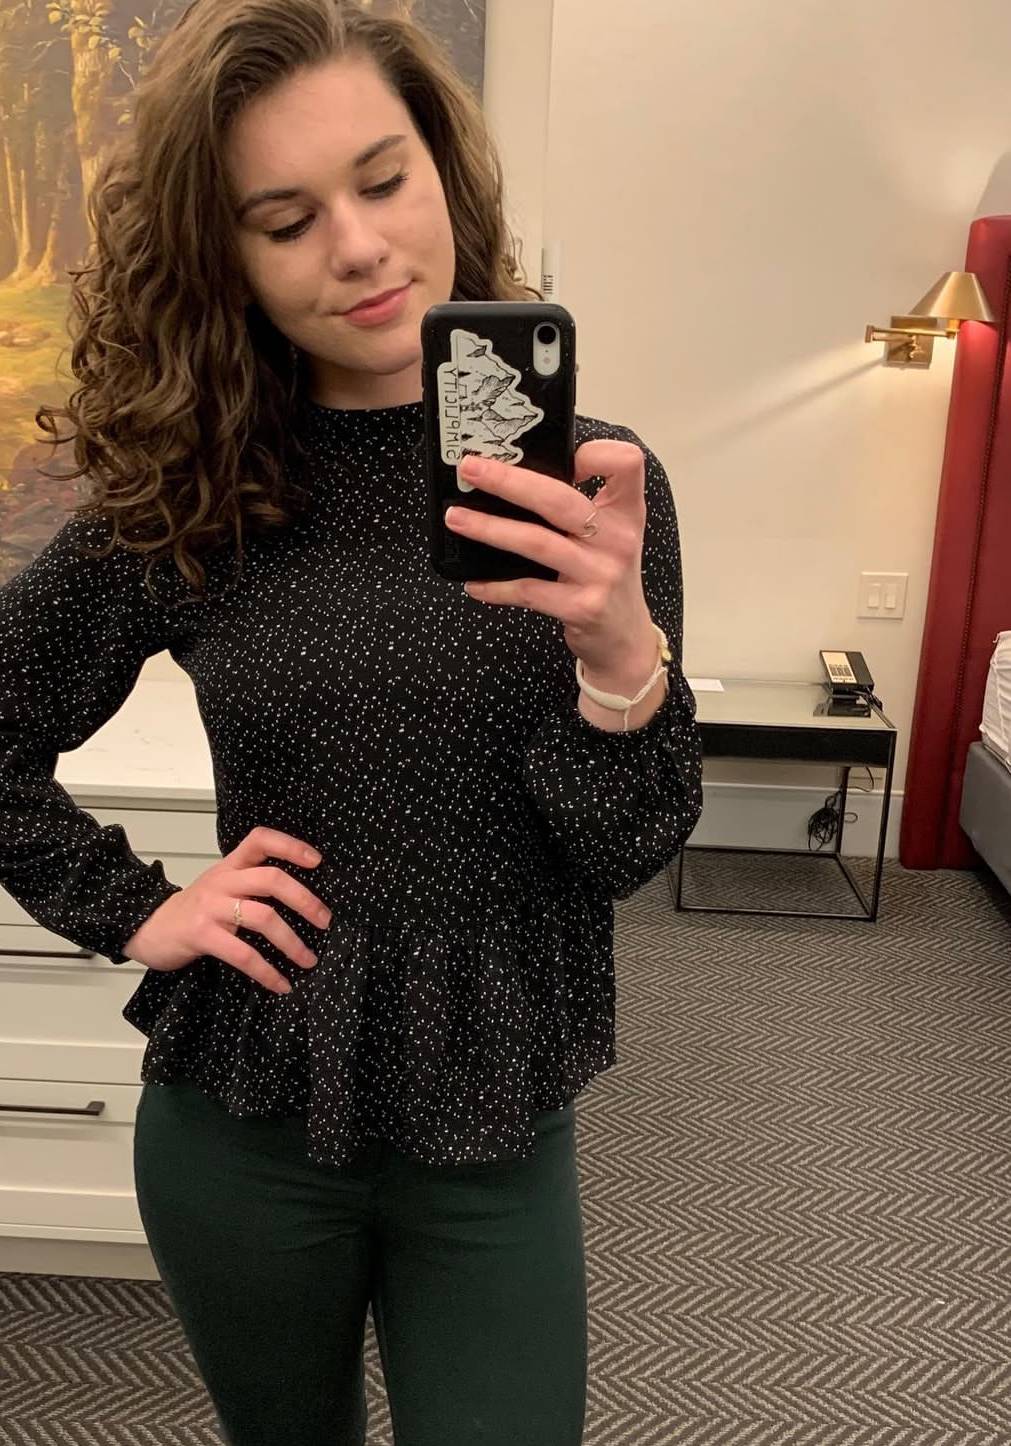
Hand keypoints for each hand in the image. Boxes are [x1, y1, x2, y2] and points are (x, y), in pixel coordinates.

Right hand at [122, 826, 332, 995]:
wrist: (147, 928)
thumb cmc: (192, 911)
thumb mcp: (220, 886)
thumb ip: (250, 884)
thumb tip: (301, 897)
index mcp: (230, 866)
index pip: (261, 839)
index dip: (291, 846)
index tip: (317, 861)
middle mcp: (222, 881)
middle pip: (272, 879)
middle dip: (305, 900)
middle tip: (326, 920)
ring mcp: (211, 907)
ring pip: (263, 917)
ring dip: (292, 942)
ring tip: (308, 959)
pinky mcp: (201, 935)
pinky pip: (243, 954)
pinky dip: (266, 972)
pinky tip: (280, 983)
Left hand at [446, 440, 656, 675]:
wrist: (625, 638)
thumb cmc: (607, 577)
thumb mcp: (609, 536)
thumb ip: (578, 506)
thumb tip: (513, 476)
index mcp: (626, 512)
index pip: (625, 463)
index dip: (594, 452)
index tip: (562, 457)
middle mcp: (618, 540)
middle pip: (561, 499)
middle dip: (509, 481)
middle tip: (471, 469)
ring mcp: (601, 575)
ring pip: (537, 542)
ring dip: (490, 528)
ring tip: (457, 518)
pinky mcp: (583, 608)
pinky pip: (529, 591)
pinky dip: (496, 587)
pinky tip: (473, 584)